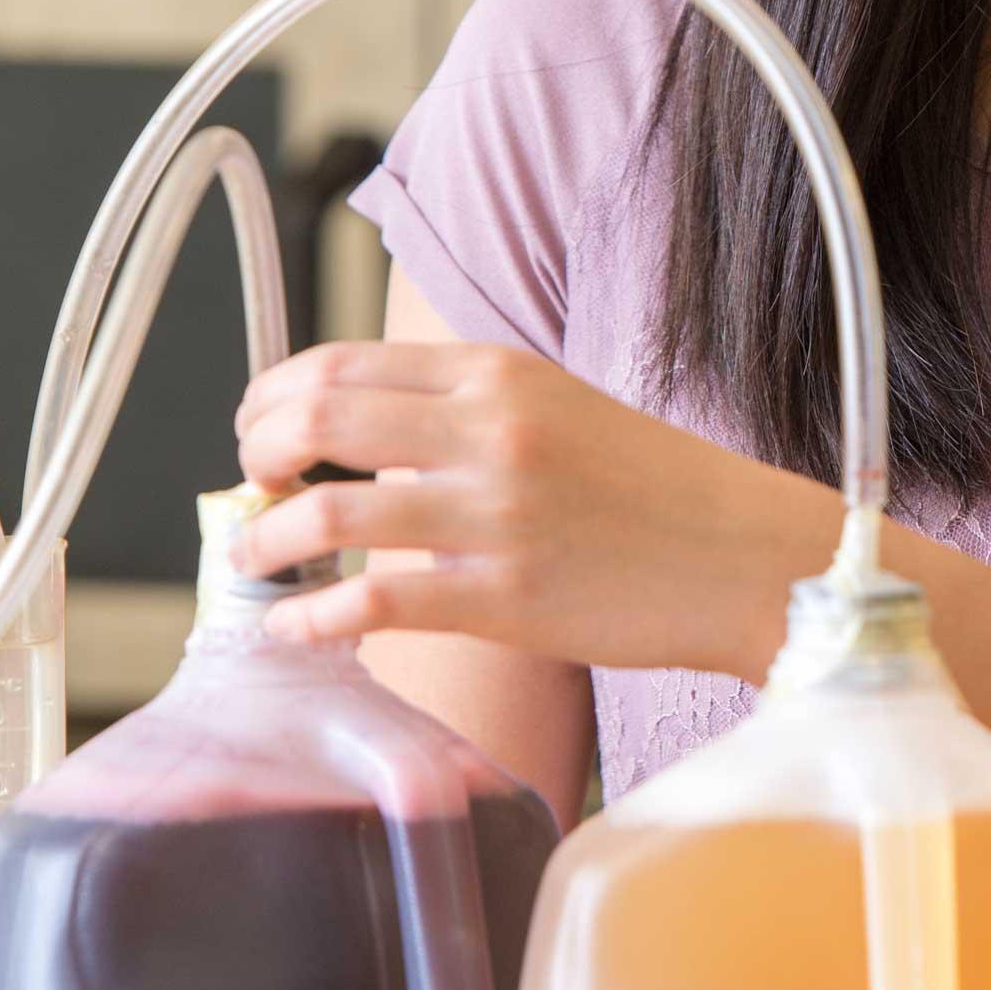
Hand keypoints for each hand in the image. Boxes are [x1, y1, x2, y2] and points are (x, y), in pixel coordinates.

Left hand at [230, 340, 841, 676]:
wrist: (741, 554)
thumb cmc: (651, 488)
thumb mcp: (556, 407)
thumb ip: (464, 408)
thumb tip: (359, 428)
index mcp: (496, 373)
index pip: (342, 362)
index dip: (274, 394)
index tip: (258, 426)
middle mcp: (488, 429)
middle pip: (318, 417)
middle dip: (257, 452)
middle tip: (249, 484)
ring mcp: (494, 514)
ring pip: (329, 512)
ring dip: (264, 541)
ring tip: (253, 559)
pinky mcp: (504, 596)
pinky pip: (374, 604)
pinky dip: (313, 617)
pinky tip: (295, 627)